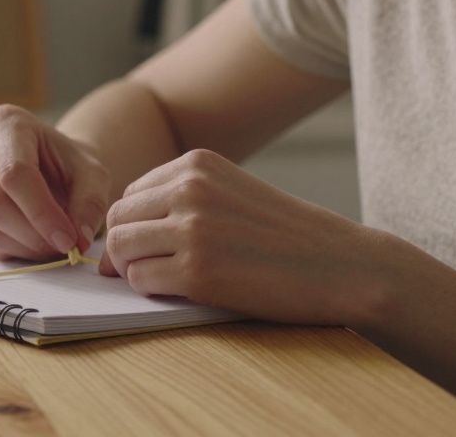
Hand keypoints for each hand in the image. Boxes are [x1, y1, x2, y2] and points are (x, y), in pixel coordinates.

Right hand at [0, 104, 111, 260]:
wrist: (52, 165)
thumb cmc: (70, 164)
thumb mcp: (93, 174)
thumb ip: (90, 203)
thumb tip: (79, 238)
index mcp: (7, 122)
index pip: (14, 173)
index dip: (41, 213)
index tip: (68, 240)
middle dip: (31, 234)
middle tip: (62, 247)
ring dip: (23, 247)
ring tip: (51, 244)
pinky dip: (11, 249)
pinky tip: (33, 241)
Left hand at [100, 149, 397, 326]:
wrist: (341, 265)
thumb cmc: (288, 235)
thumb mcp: (232, 193)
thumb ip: (181, 201)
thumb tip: (114, 242)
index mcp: (196, 164)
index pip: (130, 194)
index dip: (135, 226)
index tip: (152, 246)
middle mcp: (189, 189)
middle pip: (117, 220)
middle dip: (125, 248)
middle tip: (148, 269)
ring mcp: (191, 230)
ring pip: (120, 249)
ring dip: (134, 270)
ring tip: (168, 279)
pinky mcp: (196, 272)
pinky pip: (141, 281)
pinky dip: (152, 290)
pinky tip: (183, 290)